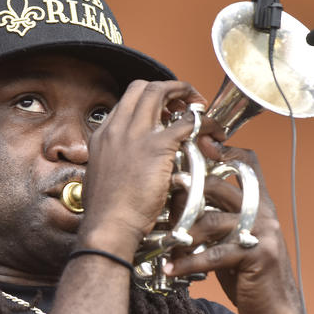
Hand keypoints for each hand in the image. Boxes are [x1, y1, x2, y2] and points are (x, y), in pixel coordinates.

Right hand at [78, 80, 206, 258]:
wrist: (109, 226)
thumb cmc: (106, 214)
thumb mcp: (101, 179)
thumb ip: (113, 164)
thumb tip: (124, 167)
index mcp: (103, 136)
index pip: (126, 102)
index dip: (148, 101)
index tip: (163, 112)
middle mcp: (117, 128)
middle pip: (143, 88)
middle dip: (167, 88)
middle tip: (184, 101)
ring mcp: (136, 134)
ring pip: (162, 92)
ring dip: (184, 93)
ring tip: (199, 106)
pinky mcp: (158, 146)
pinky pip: (188, 122)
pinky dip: (204, 123)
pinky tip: (211, 133)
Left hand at [163, 144, 302, 313]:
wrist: (275, 311)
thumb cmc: (248, 275)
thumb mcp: (231, 240)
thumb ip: (216, 218)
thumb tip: (179, 200)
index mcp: (258, 202)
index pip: (245, 162)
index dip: (221, 151)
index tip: (193, 149)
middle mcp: (263, 211)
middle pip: (219, 186)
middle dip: (186, 190)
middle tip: (163, 193)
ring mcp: (263, 232)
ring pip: (212, 220)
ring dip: (182, 232)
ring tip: (163, 242)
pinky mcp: (258, 255)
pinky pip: (215, 254)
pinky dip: (189, 262)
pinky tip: (171, 269)